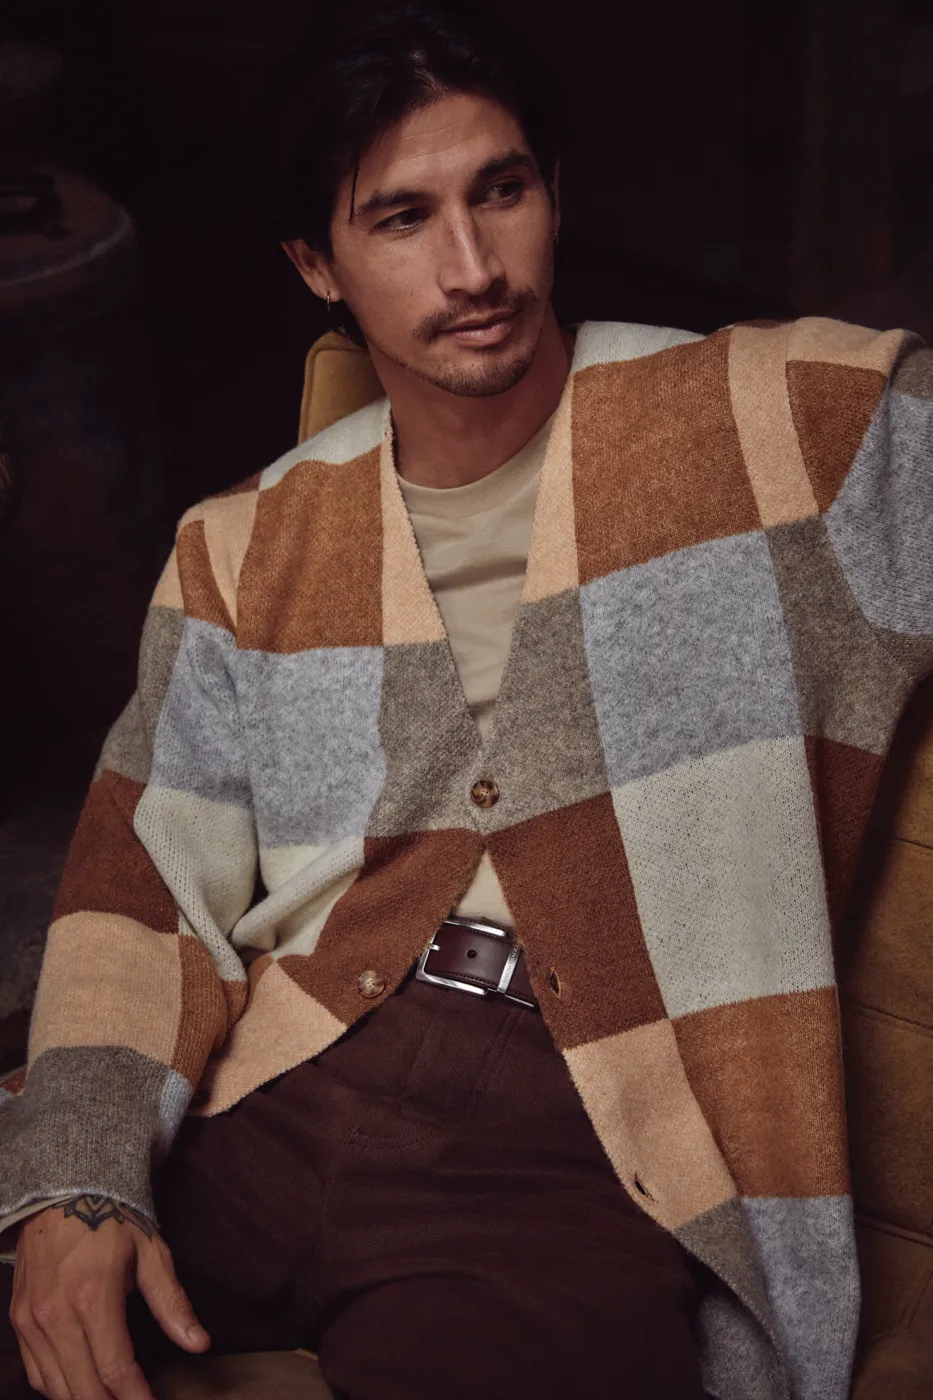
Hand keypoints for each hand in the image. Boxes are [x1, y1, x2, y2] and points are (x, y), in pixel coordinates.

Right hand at [9, 1196, 209, 1398]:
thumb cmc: (114, 1219)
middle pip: (83, 1387)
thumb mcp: (151, 1252)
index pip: (115, 1369)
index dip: (136, 1398)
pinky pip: (36, 1373)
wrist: (64, 1190)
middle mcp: (55, 1314)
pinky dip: (58, 1389)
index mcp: (92, 1296)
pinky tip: (81, 1390)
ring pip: (55, 1387)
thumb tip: (200, 1343)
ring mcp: (31, 1319)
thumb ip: (172, 1302)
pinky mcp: (18, 1319)